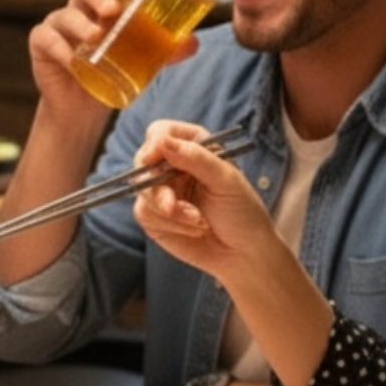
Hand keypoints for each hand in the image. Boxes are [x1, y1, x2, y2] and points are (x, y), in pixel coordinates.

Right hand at [28, 0, 199, 117]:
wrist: (83, 108)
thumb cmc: (112, 72)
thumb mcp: (142, 59)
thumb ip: (165, 50)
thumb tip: (193, 43)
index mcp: (106, 4)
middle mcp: (81, 9)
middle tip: (112, 11)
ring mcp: (59, 26)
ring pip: (65, 14)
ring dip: (80, 23)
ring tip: (95, 37)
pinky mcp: (42, 46)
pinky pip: (45, 39)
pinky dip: (58, 47)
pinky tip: (70, 59)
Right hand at [131, 121, 277, 283]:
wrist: (242, 252)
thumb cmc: (242, 211)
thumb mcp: (226, 180)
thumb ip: (196, 158)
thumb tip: (162, 142)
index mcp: (192, 146)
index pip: (161, 133)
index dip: (154, 143)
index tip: (152, 159)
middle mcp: (172, 165)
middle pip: (143, 160)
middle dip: (156, 184)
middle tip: (171, 204)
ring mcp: (161, 190)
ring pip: (143, 190)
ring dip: (170, 210)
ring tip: (199, 221)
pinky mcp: (153, 215)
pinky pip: (145, 212)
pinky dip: (171, 223)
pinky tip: (194, 229)